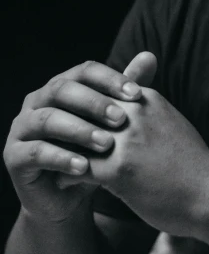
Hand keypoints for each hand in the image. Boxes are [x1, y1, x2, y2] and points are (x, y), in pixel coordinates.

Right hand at [3, 52, 156, 224]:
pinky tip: (84, 167)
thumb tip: (150, 56)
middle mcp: (37, 101)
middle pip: (63, 90)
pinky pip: (35, 152)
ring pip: (48, 120)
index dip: (110, 79)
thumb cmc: (93, 153)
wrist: (69, 197)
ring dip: (79, 130)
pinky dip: (61, 158)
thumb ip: (125, 92)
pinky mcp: (13, 156)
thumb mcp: (112, 124)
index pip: (85, 71)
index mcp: (61, 85)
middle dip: (94, 103)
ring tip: (106, 145)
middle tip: (121, 120)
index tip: (137, 94)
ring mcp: (21, 127)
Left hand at [61, 87, 208, 238]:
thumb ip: (148, 113)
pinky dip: (66, 174)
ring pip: (77, 136)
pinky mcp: (119, 169)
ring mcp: (126, 139)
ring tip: (49, 161)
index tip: (67, 120)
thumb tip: (131, 107)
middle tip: (48, 139)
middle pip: (84, 110)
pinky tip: (60, 184)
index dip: (81, 107)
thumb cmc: (194, 166)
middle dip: (65, 124)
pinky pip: (78, 167)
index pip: (100, 92)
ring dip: (60, 149)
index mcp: (146, 99)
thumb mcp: (172, 124)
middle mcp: (134, 113)